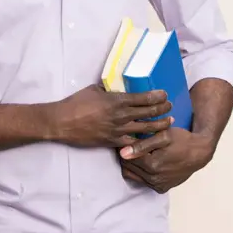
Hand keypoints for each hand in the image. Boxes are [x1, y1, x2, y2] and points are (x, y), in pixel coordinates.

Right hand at [50, 84, 172, 148]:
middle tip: (170, 106)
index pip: (145, 98)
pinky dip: (145, 142)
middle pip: (150, 113)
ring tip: (168, 123)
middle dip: (163, 109)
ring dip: (160, 126)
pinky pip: (134, 144)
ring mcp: (119, 131)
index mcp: (118, 100)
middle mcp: (122, 116)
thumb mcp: (95, 89)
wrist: (63, 122)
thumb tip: (118, 89)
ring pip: (146, 129)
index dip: (158, 96)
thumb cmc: (77, 102)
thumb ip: (109, 90)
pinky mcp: (113, 142)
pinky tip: (152, 141)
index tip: (165, 94)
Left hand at [118, 128, 214, 192]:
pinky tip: (147, 162)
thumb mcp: (164, 136)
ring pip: (133, 176)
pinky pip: (143, 182)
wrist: (199, 153)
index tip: (126, 139)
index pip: (126, 158)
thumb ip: (142, 144)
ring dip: (132, 165)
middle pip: (128, 167)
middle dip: (126, 156)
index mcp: (152, 165)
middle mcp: (154, 179)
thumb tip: (122, 153)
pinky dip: (141, 173)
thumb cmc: (182, 140)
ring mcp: (158, 186)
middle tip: (130, 145)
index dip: (124, 147)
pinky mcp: (161, 189)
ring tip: (138, 153)